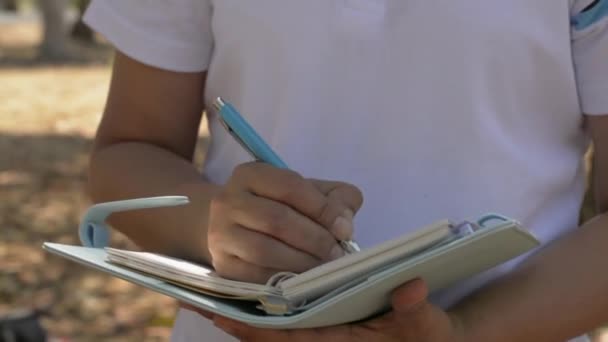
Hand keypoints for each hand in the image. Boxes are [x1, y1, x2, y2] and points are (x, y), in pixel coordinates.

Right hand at [207, 162, 363, 283]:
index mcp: (251, 175)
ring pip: (264, 250)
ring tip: (324, 268)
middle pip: (276, 220)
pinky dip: (284, 279)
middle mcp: (228, 201)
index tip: (345, 229)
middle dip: (314, 239)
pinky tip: (303, 280)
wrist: (232, 229)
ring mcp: (220, 234)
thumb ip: (335, 198)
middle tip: (338, 254)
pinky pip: (255, 275)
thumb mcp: (307, 193)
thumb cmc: (278, 207)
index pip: (290, 186)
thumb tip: (344, 223)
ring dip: (301, 262)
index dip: (322, 208)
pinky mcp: (222, 265)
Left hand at [212, 279, 466, 341]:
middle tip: (202, 304)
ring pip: (278, 331)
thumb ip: (416, 310)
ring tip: (217, 299)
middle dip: (240, 324)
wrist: (430, 341)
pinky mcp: (328, 328)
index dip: (257, 330)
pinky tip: (254, 297)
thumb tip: (410, 288)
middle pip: (273, 339)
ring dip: (250, 318)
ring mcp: (325, 336)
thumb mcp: (426, 325)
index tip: (223, 314)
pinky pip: (291, 324)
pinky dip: (270, 313)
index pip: (290, 340)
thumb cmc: (427, 336)